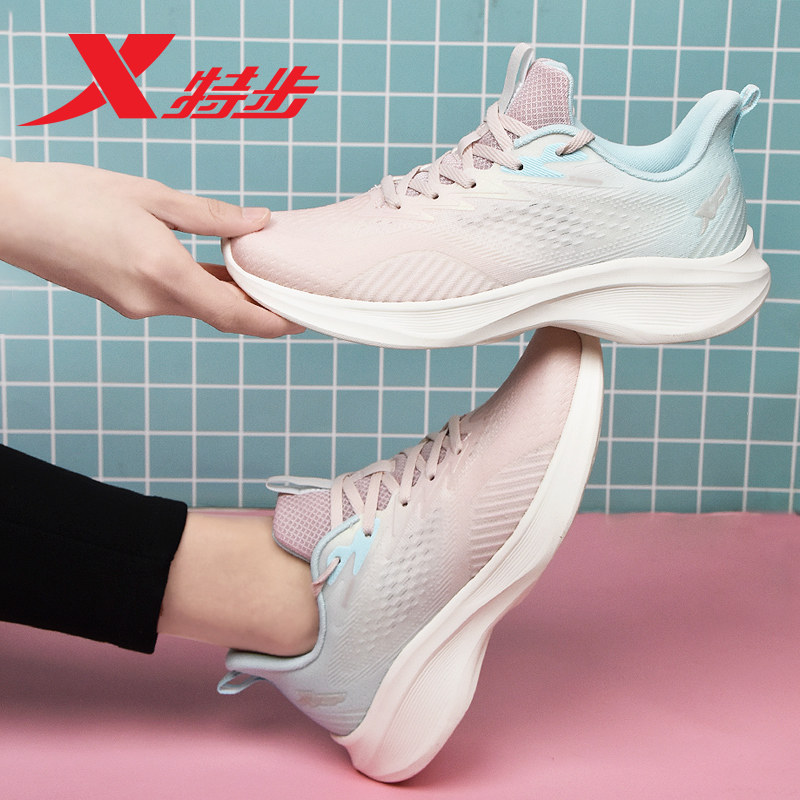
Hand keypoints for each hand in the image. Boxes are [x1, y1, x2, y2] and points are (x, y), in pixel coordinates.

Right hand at [0, 159, 302, 337]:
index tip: (301, 322)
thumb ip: (210, 216)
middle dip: (256, 306)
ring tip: (258, 270)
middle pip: (219, 312)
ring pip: (196, 305)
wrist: (7, 214)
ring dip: (228, 293)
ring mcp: (133, 305)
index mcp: (163, 273)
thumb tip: (258, 223)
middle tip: (288, 290)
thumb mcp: (150, 196)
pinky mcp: (121, 300)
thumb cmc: (71, 195)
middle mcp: (150, 301)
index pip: (232, 314)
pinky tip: (215, 266)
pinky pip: (173, 298)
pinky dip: (200, 286)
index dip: (271, 322)